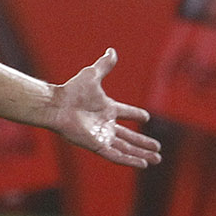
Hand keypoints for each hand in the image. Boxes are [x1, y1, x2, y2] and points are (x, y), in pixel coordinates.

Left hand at [50, 48, 162, 165]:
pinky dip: (130, 161)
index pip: (125, 113)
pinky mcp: (97, 145)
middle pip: (129, 137)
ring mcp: (102, 136)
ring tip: (157, 159)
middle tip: (158, 149)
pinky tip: (142, 164)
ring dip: (141, 154)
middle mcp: (106, 125)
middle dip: (144, 144)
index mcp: (107, 108)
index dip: (135, 114)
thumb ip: (105, 65)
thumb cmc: (72, 90)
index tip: (145, 117)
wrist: (58, 105)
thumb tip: (112, 50)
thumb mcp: (93, 75)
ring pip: (126, 149)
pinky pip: (116, 155)